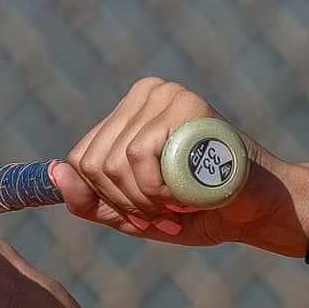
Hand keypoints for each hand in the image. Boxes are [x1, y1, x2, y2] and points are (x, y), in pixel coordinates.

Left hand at [51, 77, 307, 252]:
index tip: (146, 213)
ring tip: (182, 202)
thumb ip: (89, 200)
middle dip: (129, 204)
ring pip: (116, 162)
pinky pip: (142, 155)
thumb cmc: (197, 210)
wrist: (256, 211)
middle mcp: (144, 94)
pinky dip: (163, 191)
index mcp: (127, 112)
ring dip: (149, 201)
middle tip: (167, 212)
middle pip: (95, 163)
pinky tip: (191, 193)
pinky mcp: (187, 103)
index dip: (109, 199)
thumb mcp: (131, 212)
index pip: (81, 160)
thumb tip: (52, 171)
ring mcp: (166, 95)